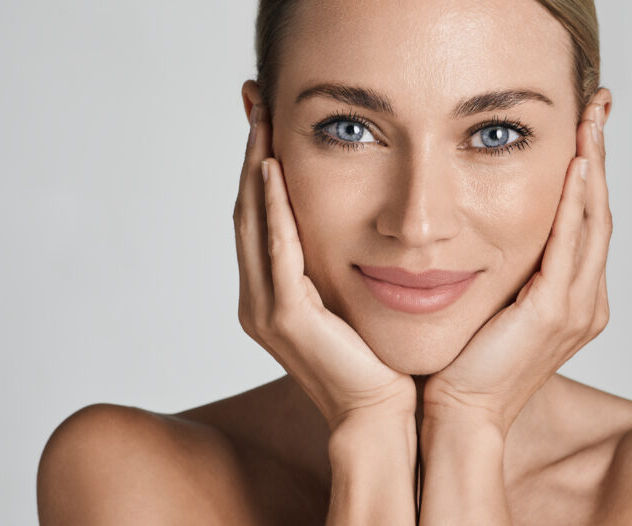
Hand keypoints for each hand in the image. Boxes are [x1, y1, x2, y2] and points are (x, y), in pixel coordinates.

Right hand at [233, 100, 414, 431]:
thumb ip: (337, 264)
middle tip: (254, 102)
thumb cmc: (377, 361)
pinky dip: (273, 209)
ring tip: (261, 120)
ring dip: (255, 168)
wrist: (384, 415)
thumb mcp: (352, 299)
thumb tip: (355, 222)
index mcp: (272, 296)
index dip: (257, 167)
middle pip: (247, 211)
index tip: (265, 120)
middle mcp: (259, 300)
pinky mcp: (286, 318)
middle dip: (250, 154)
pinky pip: (277, 250)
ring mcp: (266, 310)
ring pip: (253, 223)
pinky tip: (273, 169)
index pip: (259, 217)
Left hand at [423, 103, 612, 434]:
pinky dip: (574, 203)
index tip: (585, 126)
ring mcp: (576, 308)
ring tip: (590, 120)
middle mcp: (586, 301)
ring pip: (592, 222)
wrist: (459, 413)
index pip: (587, 221)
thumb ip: (510, 270)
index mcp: (573, 299)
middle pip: (599, 213)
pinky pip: (569, 245)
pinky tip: (574, 166)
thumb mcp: (495, 304)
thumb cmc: (467, 362)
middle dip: (600, 155)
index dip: (590, 171)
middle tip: (598, 105)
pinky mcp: (555, 313)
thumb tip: (492, 229)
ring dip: (593, 167)